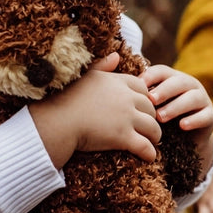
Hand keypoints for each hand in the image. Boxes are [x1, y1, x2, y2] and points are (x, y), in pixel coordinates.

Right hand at [29, 53, 161, 167]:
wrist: (56, 120)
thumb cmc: (63, 99)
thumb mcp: (85, 76)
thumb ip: (102, 65)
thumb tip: (116, 55)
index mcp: (116, 82)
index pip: (142, 88)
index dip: (145, 98)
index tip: (142, 107)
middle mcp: (125, 98)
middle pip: (150, 107)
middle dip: (152, 117)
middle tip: (150, 126)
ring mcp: (126, 118)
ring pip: (152, 127)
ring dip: (155, 135)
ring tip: (153, 142)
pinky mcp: (123, 137)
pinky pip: (144, 146)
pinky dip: (150, 153)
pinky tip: (150, 157)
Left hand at [142, 64, 212, 177]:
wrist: (183, 140)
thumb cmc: (158, 117)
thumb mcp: (147, 105)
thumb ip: (135, 94)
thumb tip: (112, 82)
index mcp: (171, 78)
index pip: (162, 71)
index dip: (151, 77)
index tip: (137, 86)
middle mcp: (188, 85)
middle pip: (178, 82)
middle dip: (164, 90)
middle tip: (150, 100)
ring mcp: (201, 100)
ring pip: (192, 98)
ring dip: (176, 106)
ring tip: (161, 117)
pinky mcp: (209, 117)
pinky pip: (204, 116)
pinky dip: (193, 120)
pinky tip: (182, 125)